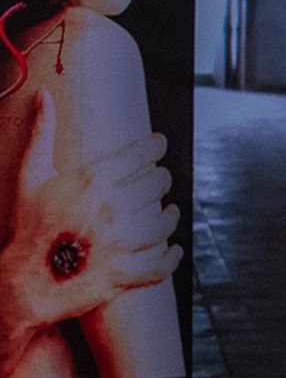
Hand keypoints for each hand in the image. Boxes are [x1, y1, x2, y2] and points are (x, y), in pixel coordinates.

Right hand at [2, 91, 180, 331]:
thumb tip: (44, 97)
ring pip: (166, 221)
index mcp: (93, 181)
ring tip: (168, 211)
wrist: (22, 281)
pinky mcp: (127, 271)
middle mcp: (113, 208)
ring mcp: (122, 242)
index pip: (143, 154)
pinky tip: (171, 247)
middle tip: (157, 181)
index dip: (155, 147)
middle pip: (159, 184)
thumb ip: (42, 134)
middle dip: (159, 180)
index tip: (158, 145)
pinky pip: (164, 262)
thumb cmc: (27, 226)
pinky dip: (171, 255)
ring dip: (170, 215)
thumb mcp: (30, 176)